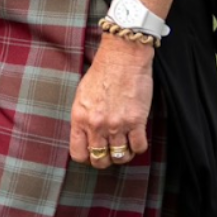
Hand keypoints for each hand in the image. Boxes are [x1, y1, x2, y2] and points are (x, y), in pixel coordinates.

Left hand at [69, 37, 153, 167]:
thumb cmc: (103, 71)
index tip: (92, 153)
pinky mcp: (136, 121)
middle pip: (99, 160)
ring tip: (125, 144)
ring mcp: (117, 124)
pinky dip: (138, 146)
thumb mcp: (82, 94)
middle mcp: (96, 124)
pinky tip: (136, 137)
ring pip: (120, 157)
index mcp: (80, 117)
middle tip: (110, 151)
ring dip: (123, 154)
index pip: (78, 153)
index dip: (86, 157)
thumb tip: (85, 135)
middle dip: (105, 159)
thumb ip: (83, 117)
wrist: (122, 56)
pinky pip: (138, 148)